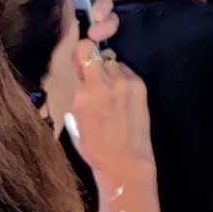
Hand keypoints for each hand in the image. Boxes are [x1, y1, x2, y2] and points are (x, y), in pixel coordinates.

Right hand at [61, 25, 156, 211]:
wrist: (124, 161)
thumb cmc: (93, 146)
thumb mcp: (73, 117)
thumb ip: (75, 90)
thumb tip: (79, 71)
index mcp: (81, 93)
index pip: (82, 51)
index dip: (80, 55)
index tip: (80, 62)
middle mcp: (103, 83)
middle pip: (96, 51)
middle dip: (92, 59)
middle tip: (93, 75)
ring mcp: (123, 82)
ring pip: (112, 60)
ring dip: (108, 70)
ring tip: (109, 88)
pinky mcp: (139, 85)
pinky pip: (125, 70)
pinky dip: (121, 77)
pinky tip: (121, 95)